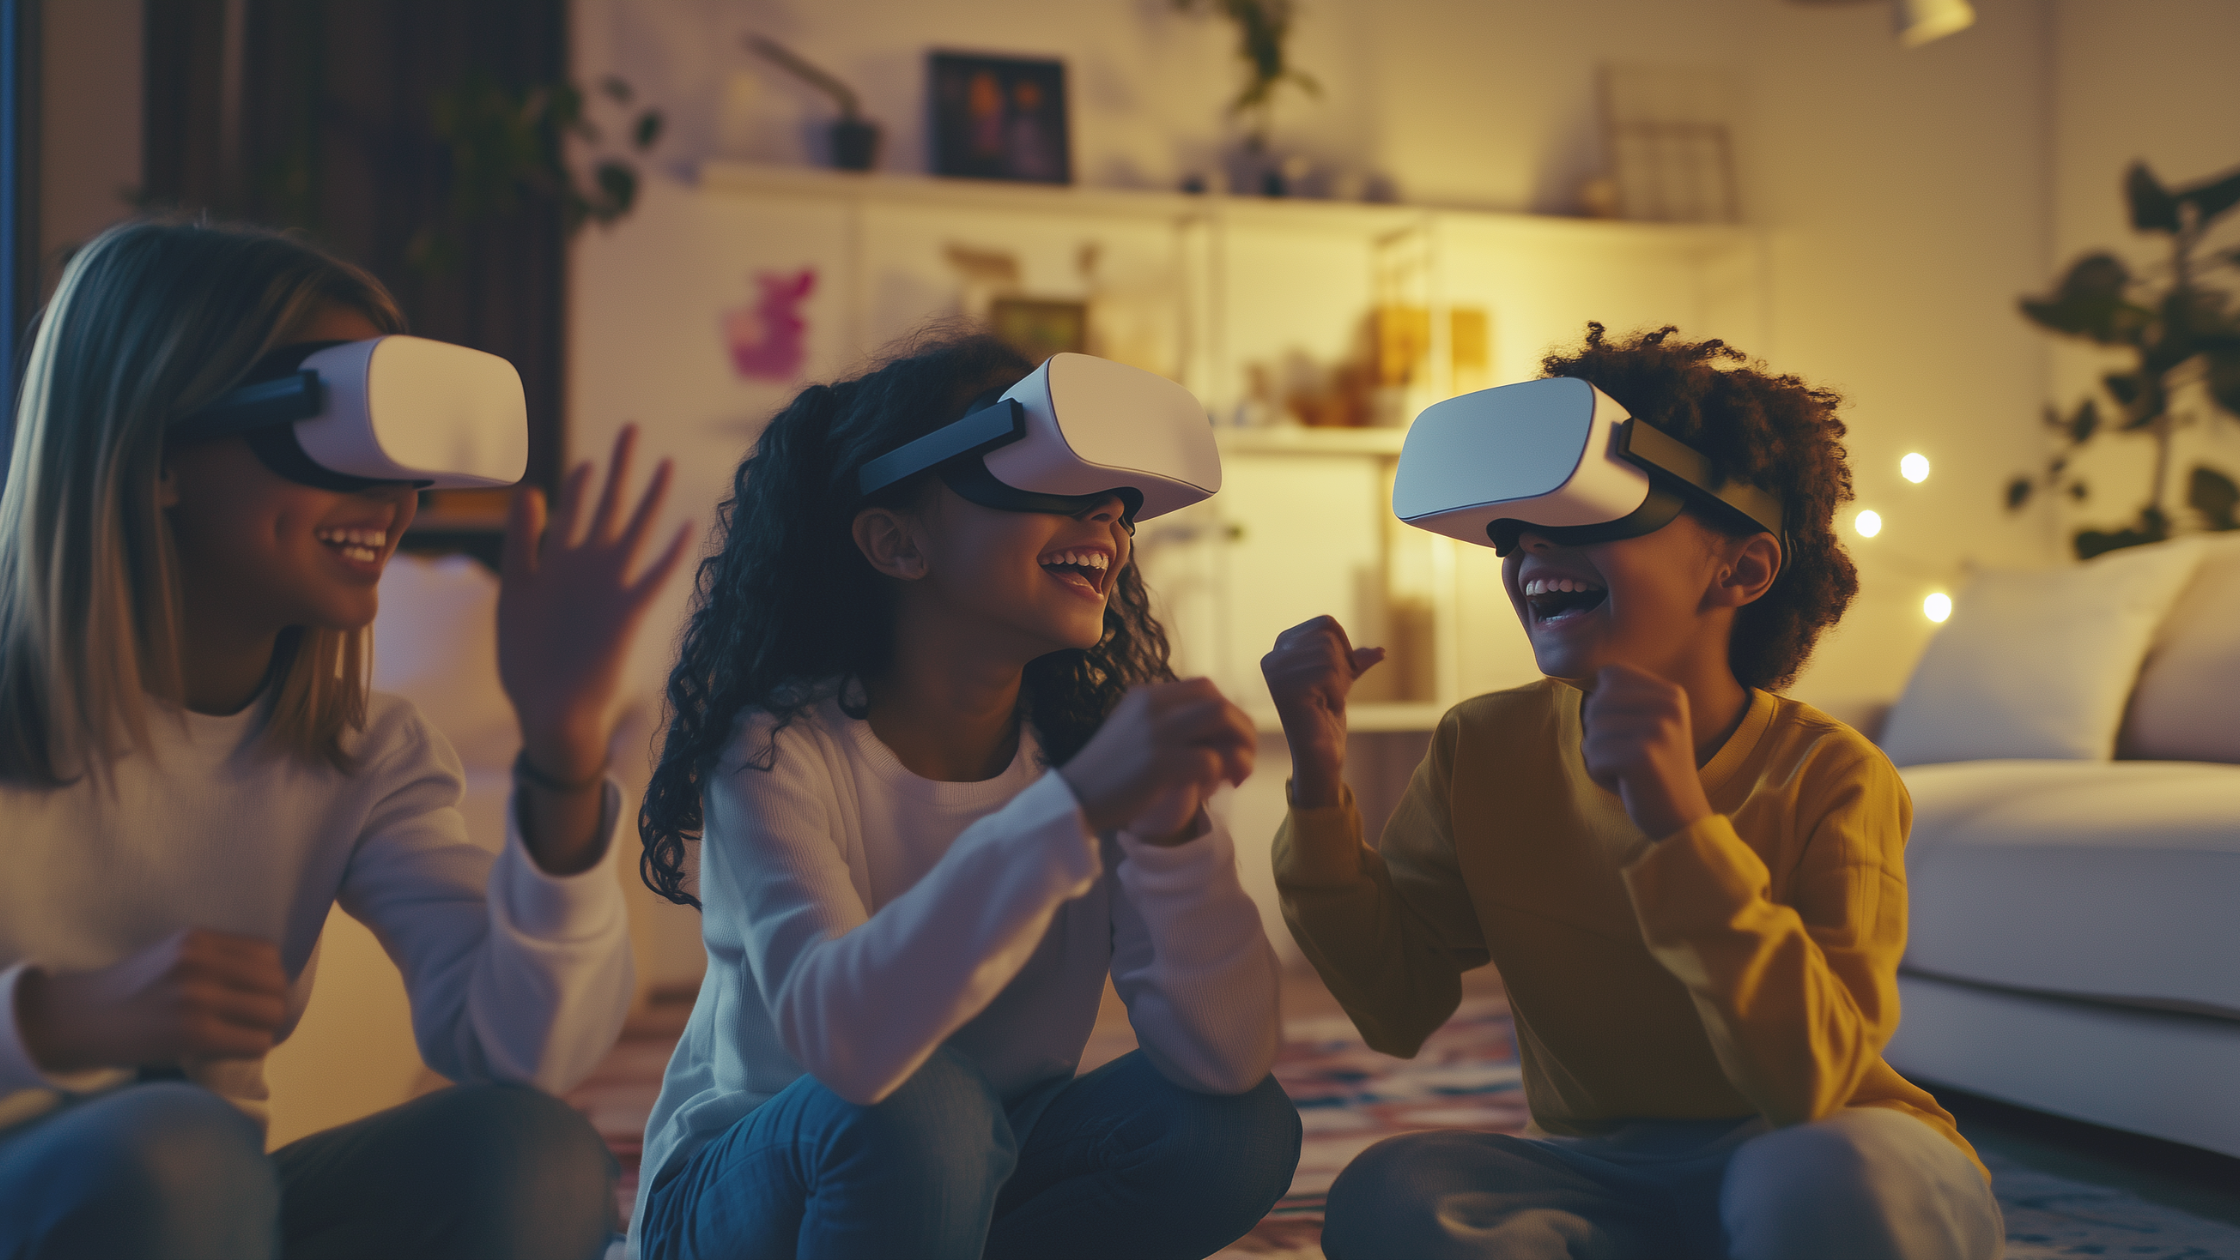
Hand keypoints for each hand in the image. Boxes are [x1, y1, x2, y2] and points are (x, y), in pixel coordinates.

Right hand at [14, 929, 287, 1072]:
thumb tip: (271, 979)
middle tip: (252, 1021)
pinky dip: (250, 1049)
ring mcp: (198, 997)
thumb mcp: (173, 955)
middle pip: (277, 984)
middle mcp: (201, 962)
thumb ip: (217, 958)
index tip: (253, 995)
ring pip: (272, 1014)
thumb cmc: (129, 991)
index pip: (269, 954)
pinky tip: (229, 1050)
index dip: (267, 978)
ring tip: (242, 1036)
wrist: (78, 1020)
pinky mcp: (195, 1033)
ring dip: (264, 1029)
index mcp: (198, 939)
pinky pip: (254, 1043)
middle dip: (271, 1005)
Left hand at [499, 424, 692, 780]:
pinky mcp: (630, 612)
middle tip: (631, 428)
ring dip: (651, 497)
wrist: (549, 711)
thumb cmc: (525, 660)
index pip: (572, 509)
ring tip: (665, 462)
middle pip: (608, 506)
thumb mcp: (514, 593)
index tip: (588, 458)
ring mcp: (612, 587)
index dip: (579, 482)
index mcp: (557, 563)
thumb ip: (521, 542)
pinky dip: (671, 552)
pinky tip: (686, 526)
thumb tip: (528, 489)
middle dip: (620, 467)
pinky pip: (656, 575)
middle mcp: (588, 568)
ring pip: (636, 531)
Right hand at [1059, 679, 1255, 839]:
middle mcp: (1153, 706)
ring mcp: (1156, 732)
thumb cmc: (1107, 774)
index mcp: (1147, 696)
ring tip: (1238, 773)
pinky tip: (1216, 788)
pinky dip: (1221, 772)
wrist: (1075, 798)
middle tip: (1244, 759)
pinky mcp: (1159, 763)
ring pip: (1221, 720)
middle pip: (1218, 701)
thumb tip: (1215, 736)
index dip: (1227, 713)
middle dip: (1242, 730)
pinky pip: (1209, 759)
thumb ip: (1168, 725)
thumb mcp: (1135, 733)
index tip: (1230, 741)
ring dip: (1240, 747)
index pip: (1204, 688)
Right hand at [1261, 615, 1383, 807]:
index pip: (1326, 623)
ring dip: (1339, 681)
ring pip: (1328, 654)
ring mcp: (1275, 673)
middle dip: (1341, 666)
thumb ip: (1355, 661)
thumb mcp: (1342, 679)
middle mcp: (1272, 656)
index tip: (1336, 676)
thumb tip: (1380, 651)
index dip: (1344, 648)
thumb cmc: (1327, 716)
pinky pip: (1327, 672)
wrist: (1320, 754)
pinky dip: (1337, 692)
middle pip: (1328, 637)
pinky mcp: (1284, 688)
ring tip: (1325, 700)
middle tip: (1330, 692)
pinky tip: (1324, 707)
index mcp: (1282, 647)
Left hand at [1579, 663, 1713, 838]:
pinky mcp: (1642, 756)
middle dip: (1600, 736)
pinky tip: (1627, 784)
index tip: (1629, 732)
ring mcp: (1657, 730)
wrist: (1683, 818)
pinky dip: (1600, 775)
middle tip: (1629, 757)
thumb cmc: (1654, 771)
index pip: (1610, 674)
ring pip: (1591, 732)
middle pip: (1596, 703)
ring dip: (1600, 758)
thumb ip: (1621, 699)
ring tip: (1629, 771)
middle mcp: (1668, 706)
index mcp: (1671, 693)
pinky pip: (1593, 758)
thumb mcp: (1648, 724)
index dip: (1604, 705)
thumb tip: (1572, 673)